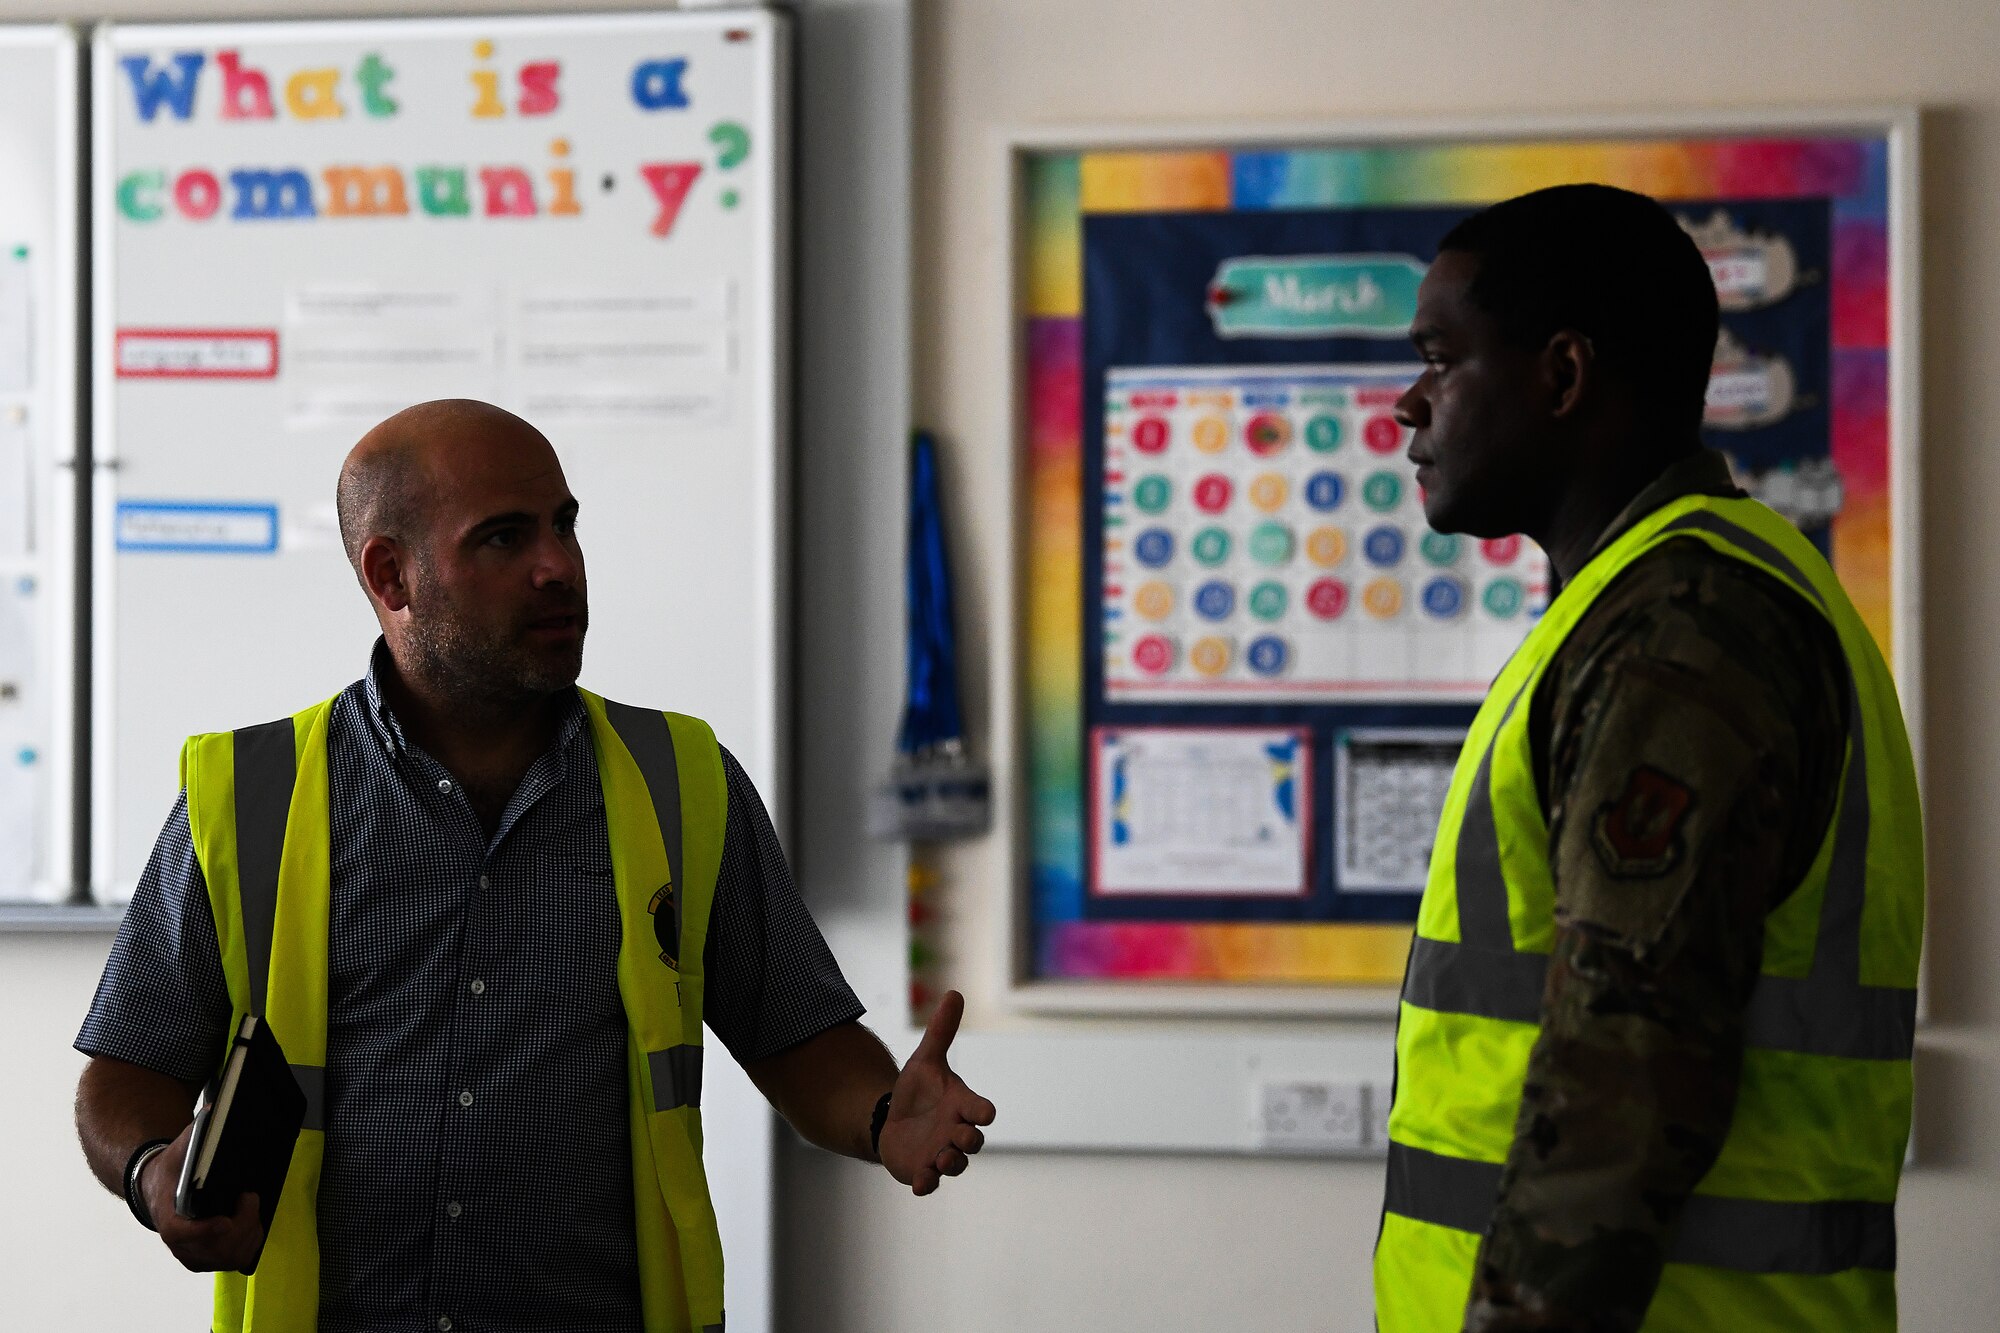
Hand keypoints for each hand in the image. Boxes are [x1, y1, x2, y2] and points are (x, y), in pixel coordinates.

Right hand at [143, 1122, 265, 1272]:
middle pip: (216, 1247)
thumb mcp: (177, 1150)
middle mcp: (179, 1244)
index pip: (183, 1234)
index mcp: (168, 1219)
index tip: (225, 1221)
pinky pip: (235, 1261)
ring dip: (249, 1232)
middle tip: (248, 1197)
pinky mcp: (207, 1260)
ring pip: (230, 1257)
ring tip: (250, 1207)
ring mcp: (194, 1255)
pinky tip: (251, 1222)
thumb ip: (194, 1134)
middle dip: (241, 1223)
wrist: (158, 1191)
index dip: (206, 1231)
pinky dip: (249, 1244)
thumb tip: (215, 1111)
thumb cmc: (171, 1171)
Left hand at [877, 991, 996, 1195]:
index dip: (982, 1112)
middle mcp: (956, 1132)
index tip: (983, 1113)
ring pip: (955, 1163)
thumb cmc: (918, 1090)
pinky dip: (927, 1183)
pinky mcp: (923, 1170)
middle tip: (958, 1135)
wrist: (893, 1120)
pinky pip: (930, 1181)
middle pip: (972, 1140)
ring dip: (951, 1162)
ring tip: (942, 1159)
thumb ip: (941, 1032)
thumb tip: (954, 993)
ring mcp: (941, 1153)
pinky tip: (920, 1183)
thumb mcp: (925, 1060)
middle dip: (968, 1139)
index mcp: (961, 1106)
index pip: (980, 1110)